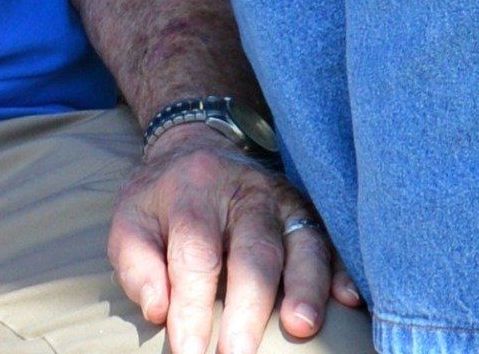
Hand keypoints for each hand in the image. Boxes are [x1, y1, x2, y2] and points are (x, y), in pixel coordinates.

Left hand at [108, 136, 355, 353]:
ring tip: (301, 327)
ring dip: (304, 285)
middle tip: (239, 353)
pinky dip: (341, 267)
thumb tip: (158, 309)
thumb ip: (137, 265)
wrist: (196, 146)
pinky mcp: (305, 209)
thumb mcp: (130, 221)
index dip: (193, 309)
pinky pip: (329, 237)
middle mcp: (242, 193)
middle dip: (248, 307)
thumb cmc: (163, 202)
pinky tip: (347, 298)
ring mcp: (280, 199)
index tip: (190, 353)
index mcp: (193, 195)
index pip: (195, 256)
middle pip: (252, 251)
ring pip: (300, 241)